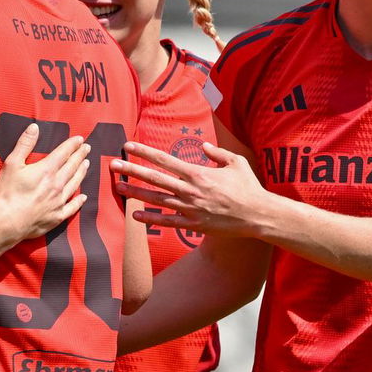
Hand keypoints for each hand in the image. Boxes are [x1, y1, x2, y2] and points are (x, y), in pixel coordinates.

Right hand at [0, 123, 89, 240]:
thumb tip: (34, 128)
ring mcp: (59, 201)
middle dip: (80, 155)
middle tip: (87, 148)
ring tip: (87, 165)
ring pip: (75, 183)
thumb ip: (24, 145)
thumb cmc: (8, 194)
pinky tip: (83, 197)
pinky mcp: (57, 216)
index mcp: (47, 170)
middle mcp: (57, 184)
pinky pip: (72, 206)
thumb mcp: (11, 164)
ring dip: (82, 172)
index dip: (72, 144)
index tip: (79, 139)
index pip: (64, 153)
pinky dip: (79, 201)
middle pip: (73, 166)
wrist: (8, 223)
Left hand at [111, 141, 269, 237]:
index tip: (128, 146)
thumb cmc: (249, 187)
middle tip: (112, 165)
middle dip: (132, 170)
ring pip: (156, 199)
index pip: (164, 159)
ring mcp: (190, 208)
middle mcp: (190, 190)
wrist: (258, 215)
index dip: (144, 152)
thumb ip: (218, 153)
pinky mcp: (193, 225)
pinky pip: (167, 222)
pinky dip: (150, 219)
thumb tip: (203, 146)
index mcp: (198, 173)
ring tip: (118, 188)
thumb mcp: (236, 163)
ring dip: (135, 194)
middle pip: (155, 178)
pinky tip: (134, 216)